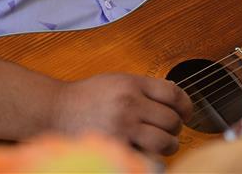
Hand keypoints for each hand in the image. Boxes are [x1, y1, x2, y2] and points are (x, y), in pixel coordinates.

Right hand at [49, 73, 192, 155]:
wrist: (56, 110)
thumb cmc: (87, 97)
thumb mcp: (116, 81)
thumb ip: (144, 87)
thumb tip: (175, 95)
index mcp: (131, 84)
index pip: (173, 93)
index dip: (186, 105)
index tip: (185, 112)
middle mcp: (129, 104)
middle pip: (172, 120)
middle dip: (175, 128)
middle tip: (168, 131)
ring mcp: (123, 128)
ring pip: (165, 143)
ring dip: (168, 146)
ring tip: (161, 145)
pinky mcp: (115, 149)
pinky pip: (148, 161)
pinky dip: (152, 161)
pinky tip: (147, 156)